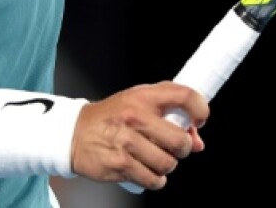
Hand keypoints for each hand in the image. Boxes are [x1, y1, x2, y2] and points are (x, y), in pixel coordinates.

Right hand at [68, 82, 208, 189]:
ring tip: (153, 158)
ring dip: (165, 165)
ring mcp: (127, 142)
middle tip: (172, 146)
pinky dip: (154, 179)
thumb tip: (197, 141)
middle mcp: (135, 117)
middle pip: (180, 140)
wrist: (74, 133)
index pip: (184, 95)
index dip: (200, 109)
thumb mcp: (138, 103)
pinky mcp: (120, 164)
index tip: (200, 119)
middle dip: (181, 148)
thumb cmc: (111, 117)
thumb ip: (169, 113)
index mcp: (142, 97)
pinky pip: (152, 180)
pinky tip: (145, 169)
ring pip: (168, 163)